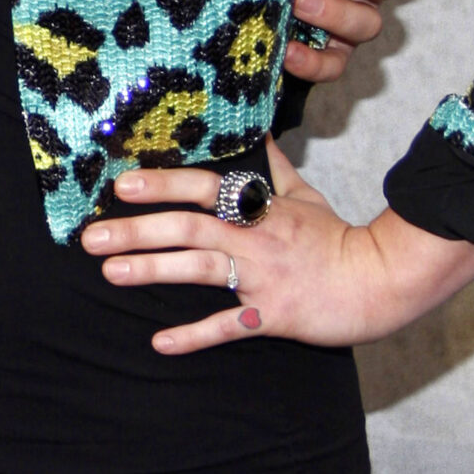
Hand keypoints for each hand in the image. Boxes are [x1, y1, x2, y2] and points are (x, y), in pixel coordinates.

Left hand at [79, 137, 473, 354]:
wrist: (381, 282)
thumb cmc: (338, 238)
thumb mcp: (304, 194)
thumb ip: (271, 167)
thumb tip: (254, 131)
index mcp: (261, 207)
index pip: (204, 188)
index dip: (163, 185)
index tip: (122, 185)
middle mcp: (256, 239)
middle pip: (189, 228)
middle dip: (138, 230)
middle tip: (91, 235)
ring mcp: (263, 278)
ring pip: (199, 271)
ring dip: (152, 270)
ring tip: (110, 271)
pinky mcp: (272, 316)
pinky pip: (227, 328)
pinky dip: (194, 336)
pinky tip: (159, 342)